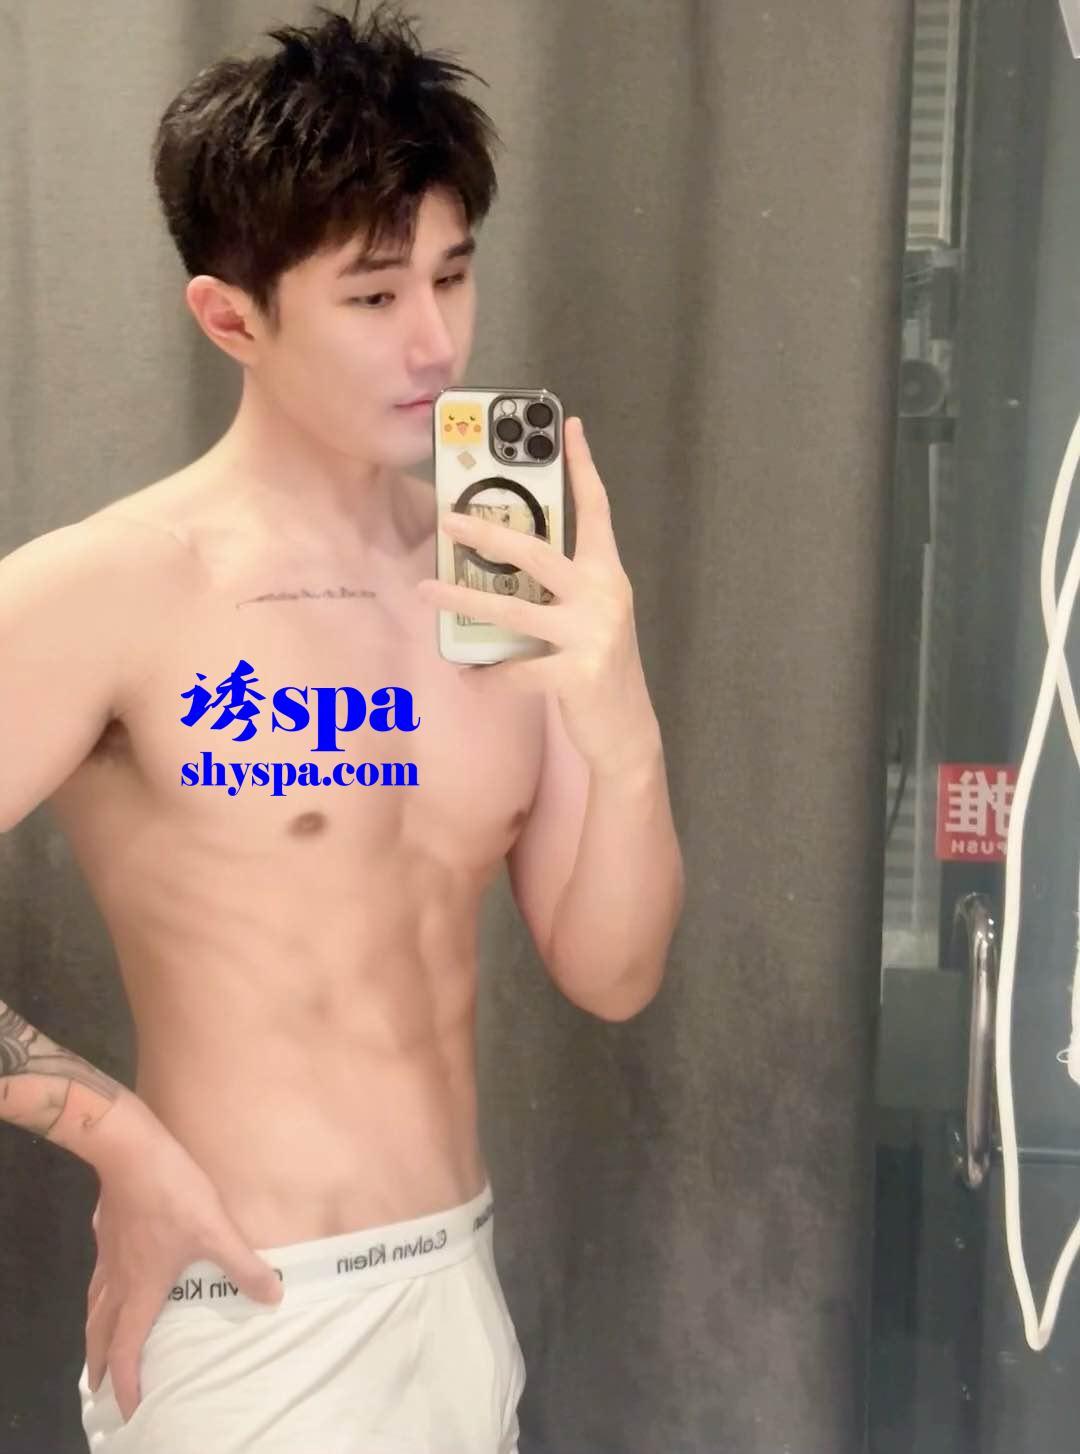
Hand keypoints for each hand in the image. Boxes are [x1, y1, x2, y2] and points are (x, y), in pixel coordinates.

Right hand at [85, 1123, 282, 1421]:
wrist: (131, 1151)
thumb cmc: (172, 1194)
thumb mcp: (215, 1230)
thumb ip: (243, 1265)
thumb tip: (274, 1297)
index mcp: (142, 1289)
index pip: (126, 1348)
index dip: (126, 1382)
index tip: (128, 1407)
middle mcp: (119, 1279)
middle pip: (99, 1333)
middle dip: (99, 1364)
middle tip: (100, 1386)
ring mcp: (109, 1254)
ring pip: (95, 1303)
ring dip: (96, 1330)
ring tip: (101, 1340)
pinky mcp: (107, 1230)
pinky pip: (99, 1274)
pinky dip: (101, 1291)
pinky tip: (113, 1277)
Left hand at [416, 416, 660, 774]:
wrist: (627, 732)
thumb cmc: (600, 669)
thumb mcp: (591, 619)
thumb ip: (562, 588)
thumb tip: (506, 561)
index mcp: (608, 575)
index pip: (597, 511)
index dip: (583, 467)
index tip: (568, 427)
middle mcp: (604, 596)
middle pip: (537, 552)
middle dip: (488, 533)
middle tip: (448, 519)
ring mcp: (592, 635)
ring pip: (513, 610)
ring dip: (463, 600)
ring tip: (427, 591)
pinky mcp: (577, 674)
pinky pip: (515, 670)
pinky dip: (486, 675)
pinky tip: (467, 675)